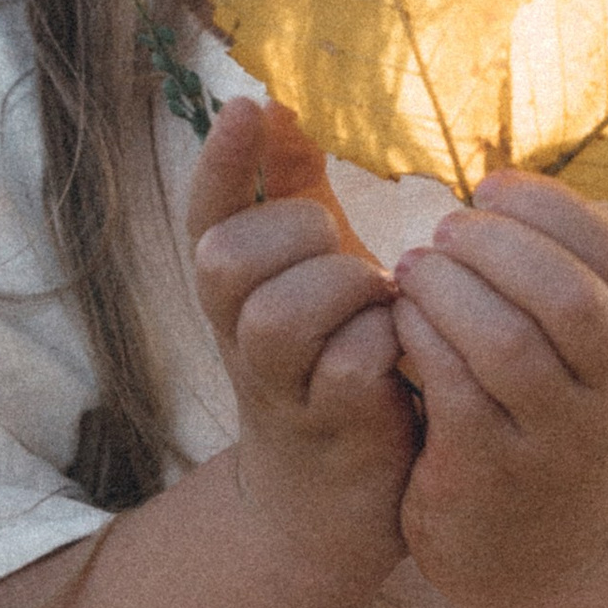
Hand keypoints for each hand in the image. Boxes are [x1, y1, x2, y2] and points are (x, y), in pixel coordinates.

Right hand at [189, 98, 412, 592]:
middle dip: (292, 236)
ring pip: (277, 316)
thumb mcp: (303, 275)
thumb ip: (288, 193)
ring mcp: (282, 388)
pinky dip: (379, 345)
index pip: (204, 214)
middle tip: (344, 251)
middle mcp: (241, 337)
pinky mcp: (333, 429)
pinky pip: (346, 369)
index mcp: (236, 291)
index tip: (247, 107)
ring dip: (337, 292)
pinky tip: (402, 348)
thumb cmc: (327, 366)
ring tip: (378, 302)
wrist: (329, 503)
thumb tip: (277, 104)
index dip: (219, 161)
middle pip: (226, 259)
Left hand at [390, 171, 607, 607]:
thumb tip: (492, 180)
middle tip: (445, 232)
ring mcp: (553, 438)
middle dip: (497, 248)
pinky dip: (423, 342)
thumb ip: (544, 279)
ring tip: (414, 272)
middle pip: (567, 296)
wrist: (537, 554)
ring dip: (451, 292)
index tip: (491, 188)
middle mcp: (607, 391)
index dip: (549, 208)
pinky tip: (400, 323)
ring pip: (509, 344)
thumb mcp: (569, 355)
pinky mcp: (493, 472)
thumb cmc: (535, 423)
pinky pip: (457, 392)